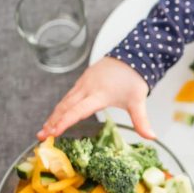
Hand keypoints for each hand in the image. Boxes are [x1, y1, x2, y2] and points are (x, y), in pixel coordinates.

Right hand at [37, 57, 154, 139]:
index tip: (53, 132)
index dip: (65, 122)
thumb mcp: (138, 101)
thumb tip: (151, 137)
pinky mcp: (82, 82)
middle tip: (42, 137)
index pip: (78, 110)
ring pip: (64, 102)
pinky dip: (59, 108)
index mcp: (99, 94)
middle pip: (65, 107)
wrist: (131, 56)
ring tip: (44, 131)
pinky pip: (67, 97)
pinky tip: (55, 118)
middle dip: (52, 122)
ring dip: (53, 116)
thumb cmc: (133, 79)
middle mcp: (87, 88)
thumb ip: (142, 121)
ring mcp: (82, 84)